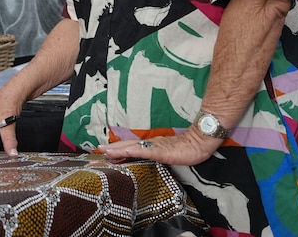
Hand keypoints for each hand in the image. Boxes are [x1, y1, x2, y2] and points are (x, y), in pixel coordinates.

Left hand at [98, 125, 223, 165]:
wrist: (201, 141)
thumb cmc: (188, 147)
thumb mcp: (169, 152)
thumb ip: (158, 153)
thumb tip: (145, 156)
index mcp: (151, 145)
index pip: (130, 147)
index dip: (116, 150)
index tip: (103, 152)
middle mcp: (150, 144)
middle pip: (127, 146)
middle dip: (111, 150)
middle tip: (96, 152)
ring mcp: (155, 147)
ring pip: (132, 148)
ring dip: (117, 149)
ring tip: (104, 151)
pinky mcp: (161, 151)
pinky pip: (145, 151)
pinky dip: (133, 151)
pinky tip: (123, 151)